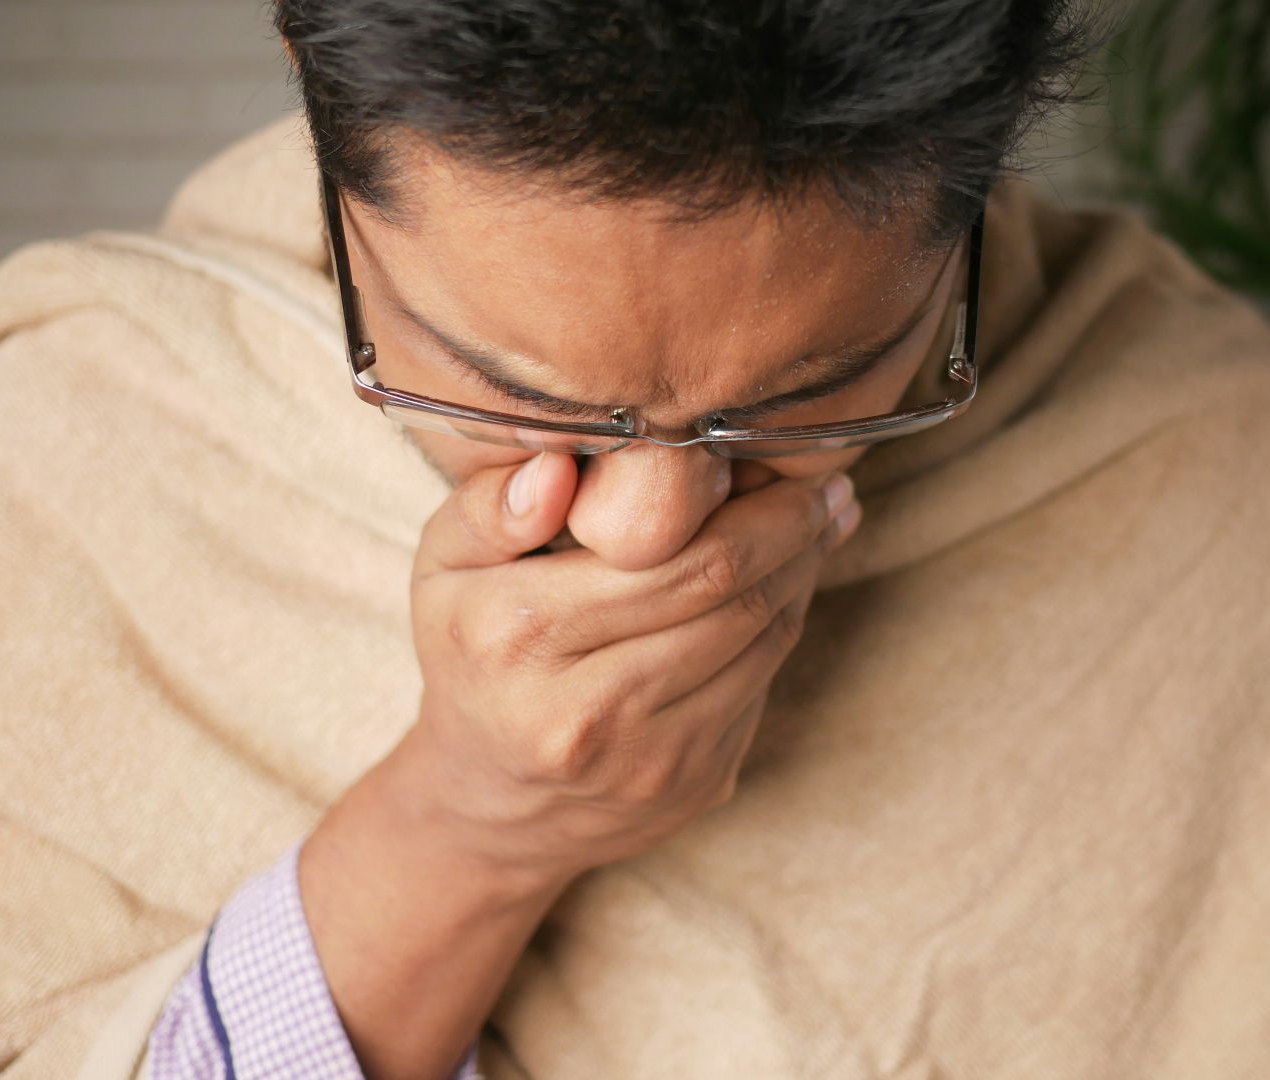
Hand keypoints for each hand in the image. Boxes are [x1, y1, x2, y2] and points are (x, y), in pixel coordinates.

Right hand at [401, 451, 860, 891]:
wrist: (488, 805)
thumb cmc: (473, 657)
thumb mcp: (444, 569)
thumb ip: (489, 508)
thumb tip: (560, 465)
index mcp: (521, 635)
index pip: (674, 559)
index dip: (750, 507)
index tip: (781, 459)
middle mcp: (586, 708)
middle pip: (730, 597)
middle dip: (793, 532)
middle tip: (825, 486)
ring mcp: (648, 758)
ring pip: (762, 641)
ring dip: (803, 574)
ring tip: (820, 522)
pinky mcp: (693, 784)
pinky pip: (764, 684)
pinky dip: (785, 624)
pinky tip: (790, 583)